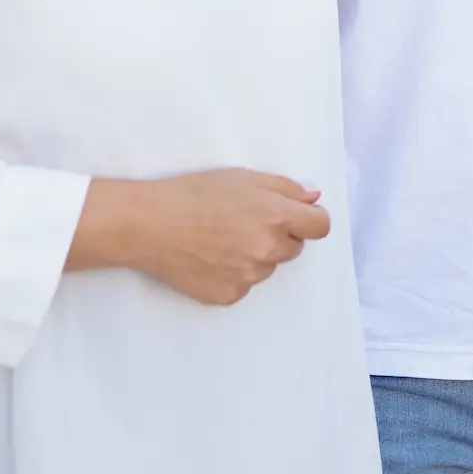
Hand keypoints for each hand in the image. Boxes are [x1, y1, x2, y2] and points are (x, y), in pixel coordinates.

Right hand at [71, 169, 330, 305]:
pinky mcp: (230, 296)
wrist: (151, 224)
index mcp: (275, 217)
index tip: (300, 217)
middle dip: (280, 235)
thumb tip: (315, 199)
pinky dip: (235, 273)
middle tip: (247, 221)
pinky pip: (245, 285)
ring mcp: (249, 277)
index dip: (311, 219)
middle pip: (294, 248)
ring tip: (222, 238)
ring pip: (268, 266)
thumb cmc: (195, 193)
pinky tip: (211, 257)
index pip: (320, 227)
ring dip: (256, 254)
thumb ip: (286, 188)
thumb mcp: (244, 177)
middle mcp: (267, 250)